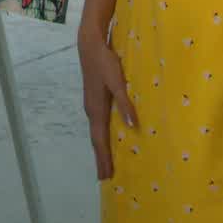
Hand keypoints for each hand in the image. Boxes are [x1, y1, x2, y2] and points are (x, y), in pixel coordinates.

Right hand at [78, 30, 136, 180]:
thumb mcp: (117, 81)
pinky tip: (106, 138)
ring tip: (105, 162)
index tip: (105, 175)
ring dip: (100, 148)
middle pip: (96, 140)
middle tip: (104, 176)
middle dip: (100, 158)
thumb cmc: (105, 63)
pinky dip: (100, 137)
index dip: (103, 158)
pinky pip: (97, 125)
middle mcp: (91, 111)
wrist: (90, 46)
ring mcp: (90, 105)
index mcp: (97, 110)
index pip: (100, 140)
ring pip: (96, 133)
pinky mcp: (93, 100)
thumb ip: (125, 103)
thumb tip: (132, 124)